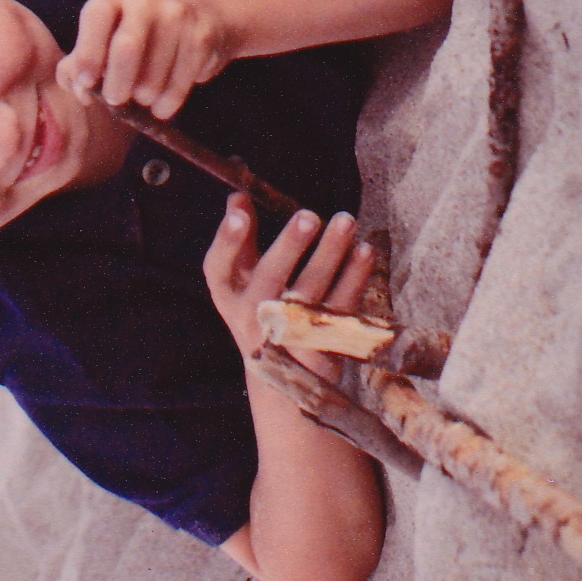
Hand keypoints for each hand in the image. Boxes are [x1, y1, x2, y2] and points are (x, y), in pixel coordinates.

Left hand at [61, 0, 237, 119]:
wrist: (203, 14)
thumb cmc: (140, 37)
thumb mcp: (105, 42)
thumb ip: (79, 65)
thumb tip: (80, 90)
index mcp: (113, 2)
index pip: (97, 16)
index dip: (88, 51)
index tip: (87, 82)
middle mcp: (146, 3)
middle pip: (126, 46)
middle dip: (118, 83)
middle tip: (117, 100)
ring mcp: (177, 17)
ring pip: (155, 74)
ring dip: (145, 98)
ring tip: (144, 99)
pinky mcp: (201, 38)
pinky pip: (180, 83)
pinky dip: (167, 104)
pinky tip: (162, 106)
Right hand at [203, 195, 378, 364]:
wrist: (281, 385)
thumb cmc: (260, 317)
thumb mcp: (242, 286)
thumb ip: (240, 241)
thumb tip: (238, 196)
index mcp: (231, 299)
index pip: (218, 269)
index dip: (227, 241)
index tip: (240, 214)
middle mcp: (255, 318)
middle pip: (269, 280)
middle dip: (289, 247)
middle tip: (309, 216)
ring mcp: (290, 335)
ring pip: (311, 292)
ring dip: (330, 254)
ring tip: (346, 221)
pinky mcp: (322, 343)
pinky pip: (341, 306)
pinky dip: (355, 278)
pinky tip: (364, 251)